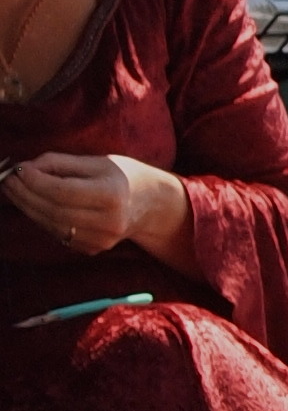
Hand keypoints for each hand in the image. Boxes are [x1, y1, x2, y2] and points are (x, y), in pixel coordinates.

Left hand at [2, 149, 188, 259]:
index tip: (19, 169)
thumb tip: (26, 168)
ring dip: (28, 207)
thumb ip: (61, 163)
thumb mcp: (98, 161)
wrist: (152, 205)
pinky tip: (33, 204)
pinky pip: (58, 233)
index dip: (36, 181)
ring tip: (14, 190)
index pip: (64, 191)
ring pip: (52, 225)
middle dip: (25, 195)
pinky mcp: (93, 249)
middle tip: (8, 180)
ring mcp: (102, 240)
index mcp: (113, 195)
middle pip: (54, 210)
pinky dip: (41, 218)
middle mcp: (109, 221)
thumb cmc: (123, 176)